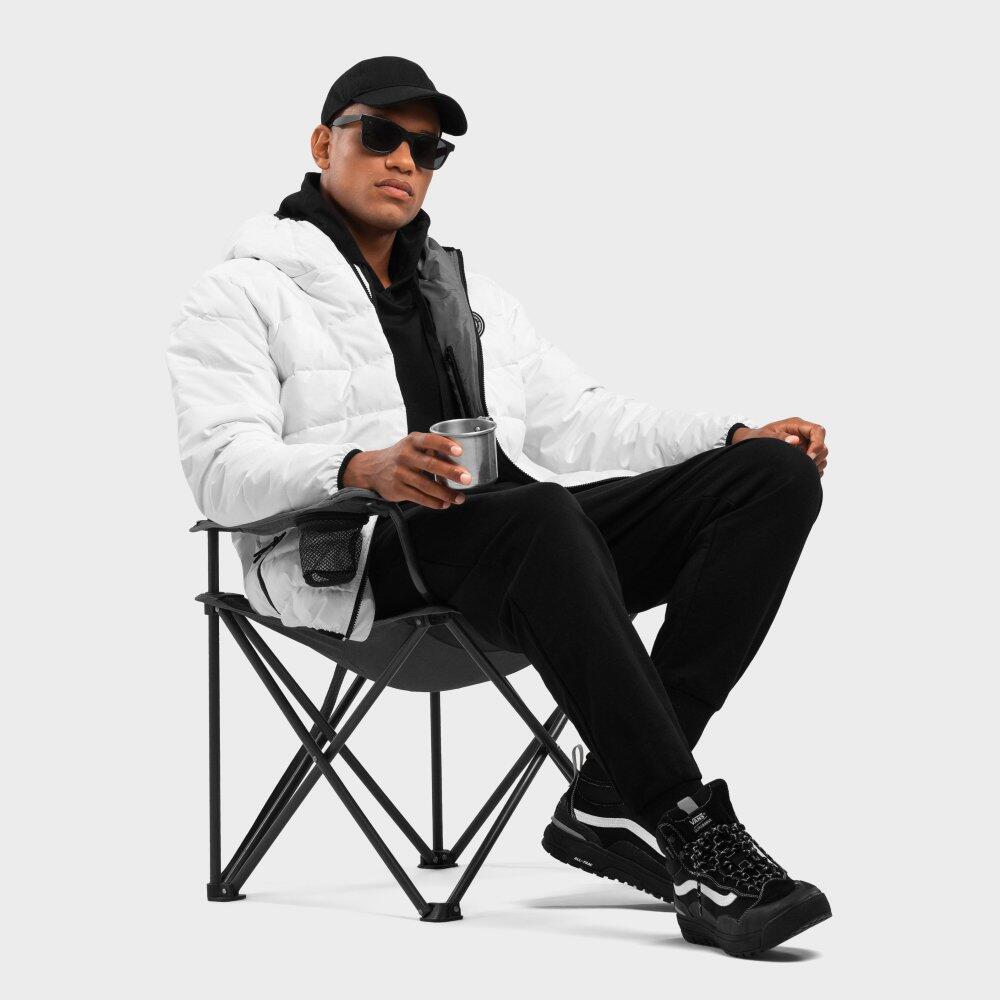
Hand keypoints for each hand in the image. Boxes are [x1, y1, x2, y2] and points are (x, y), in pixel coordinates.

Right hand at [341, 432, 472, 508]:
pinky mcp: (398, 489)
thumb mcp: (413, 444)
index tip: (459, 451)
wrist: (373, 469)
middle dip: (450, 472)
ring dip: (445, 493)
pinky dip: (433, 502)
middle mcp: (405, 456)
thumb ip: (433, 446)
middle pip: (430, 464)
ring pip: (426, 485)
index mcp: (412, 441)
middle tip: (466, 478)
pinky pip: (419, 497)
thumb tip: (460, 453)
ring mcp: (400, 473)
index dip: (445, 445)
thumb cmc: (401, 455)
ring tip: (459, 498)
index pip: (430, 440)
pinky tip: (444, 504)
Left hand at [732, 418, 828, 475]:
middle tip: (802, 467)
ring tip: (798, 470)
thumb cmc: (757, 438)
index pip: (818, 431)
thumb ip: (779, 438)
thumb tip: (795, 440)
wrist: (751, 444)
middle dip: (815, 457)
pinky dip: (812, 470)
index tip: (808, 457)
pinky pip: (817, 464)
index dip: (817, 444)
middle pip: (822, 445)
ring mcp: (806, 446)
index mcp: (796, 425)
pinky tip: (799, 473)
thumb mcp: (764, 436)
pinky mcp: (805, 456)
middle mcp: (804, 435)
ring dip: (814, 465)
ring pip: (821, 456)